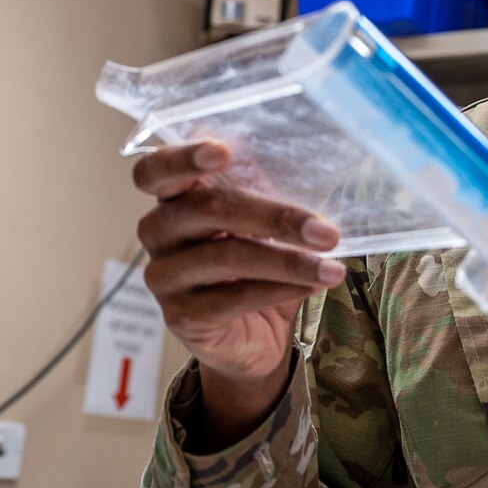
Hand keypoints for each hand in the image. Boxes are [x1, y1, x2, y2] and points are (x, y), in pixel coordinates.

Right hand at [134, 140, 344, 405]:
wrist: (254, 334)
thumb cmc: (257, 263)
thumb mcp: (263, 219)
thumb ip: (265, 187)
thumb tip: (302, 154)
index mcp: (174, 197)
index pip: (155, 170)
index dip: (182, 158)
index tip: (222, 152)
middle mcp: (159, 233)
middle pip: (206, 209)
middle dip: (275, 217)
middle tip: (326, 231)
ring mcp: (164, 277)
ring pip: (226, 256)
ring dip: (289, 262)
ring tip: (332, 268)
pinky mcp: (181, 317)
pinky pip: (233, 298)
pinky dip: (280, 289)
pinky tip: (312, 286)